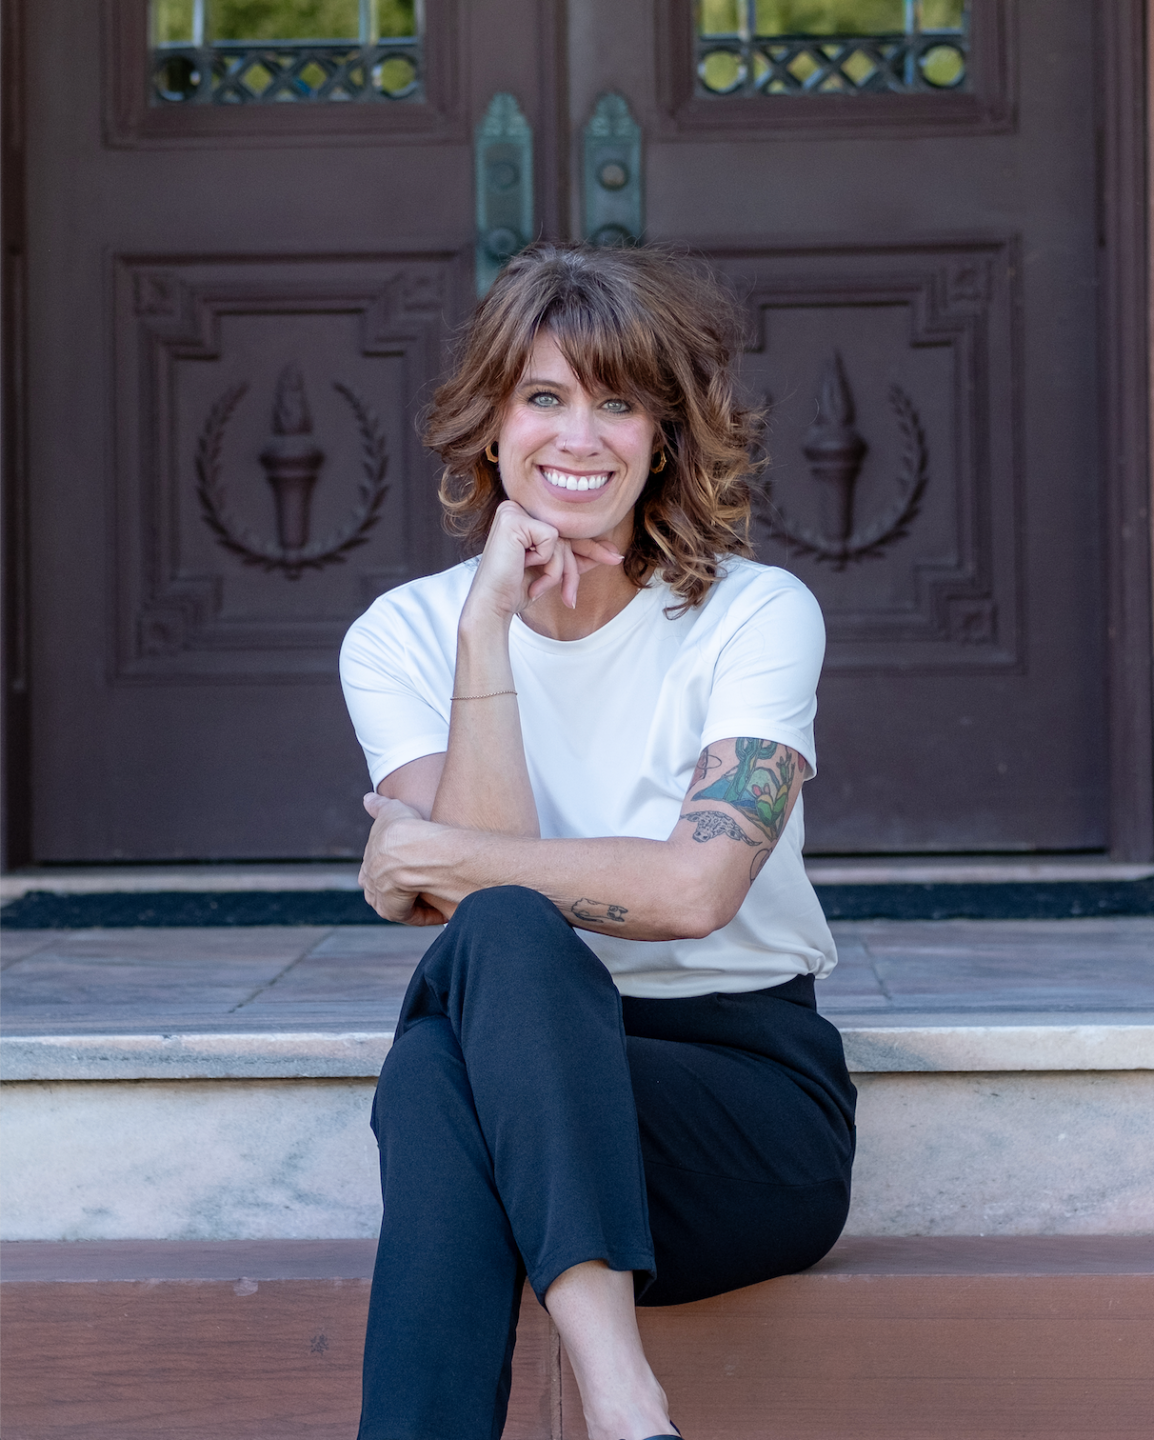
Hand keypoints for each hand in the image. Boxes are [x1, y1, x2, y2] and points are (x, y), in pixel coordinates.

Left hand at [360, 793, 448, 925]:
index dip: (391, 872)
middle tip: (423, 887)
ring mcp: (382, 898)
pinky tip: (443, 911)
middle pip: (382, 894)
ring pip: (397, 906)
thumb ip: (379, 807)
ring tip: (437, 900)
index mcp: (369, 863)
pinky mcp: (396, 911)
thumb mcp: (391, 810)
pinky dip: (427, 915)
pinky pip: (412, 916)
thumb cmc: (403, 826)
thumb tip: (367, 799)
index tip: (409, 870)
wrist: (408, 846)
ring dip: (415, 904)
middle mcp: (371, 883)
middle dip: (399, 892)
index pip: (373, 874)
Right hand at [466, 500, 623, 620]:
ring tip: (537, 586)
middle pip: (566, 534)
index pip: (564, 530)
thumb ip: (576, 558)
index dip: (589, 547)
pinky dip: (545, 561)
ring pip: (562, 539)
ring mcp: (513, 511)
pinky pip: (552, 538)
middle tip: (574, 595)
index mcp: (522, 516)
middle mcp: (516, 508)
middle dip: (575, 568)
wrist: (493, 605)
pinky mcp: (514, 520)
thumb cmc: (516, 589)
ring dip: (556, 571)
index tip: (614, 556)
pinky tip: (524, 569)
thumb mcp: (552, 570)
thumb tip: (611, 551)